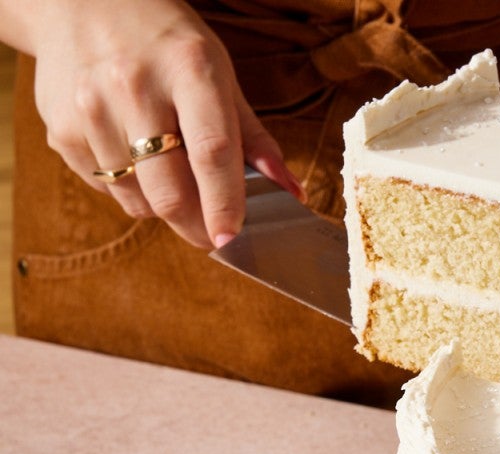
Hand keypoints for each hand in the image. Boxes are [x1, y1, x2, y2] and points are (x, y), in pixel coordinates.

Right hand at [29, 0, 302, 247]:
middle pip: (169, 188)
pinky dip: (129, 190)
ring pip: (136, 198)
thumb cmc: (166, 43)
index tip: (231, 238)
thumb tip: (291, 190)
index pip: (212, 152)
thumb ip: (253, 137)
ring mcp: (91, 107)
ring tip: (172, 179)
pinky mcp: (60, 127)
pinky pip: (105, 188)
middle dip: (195, 226)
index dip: (224, 203)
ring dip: (162, 207)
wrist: (79, 2)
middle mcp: (135, 86)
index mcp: (190, 68)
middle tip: (211, 236)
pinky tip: (134, 158)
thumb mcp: (219, 73)